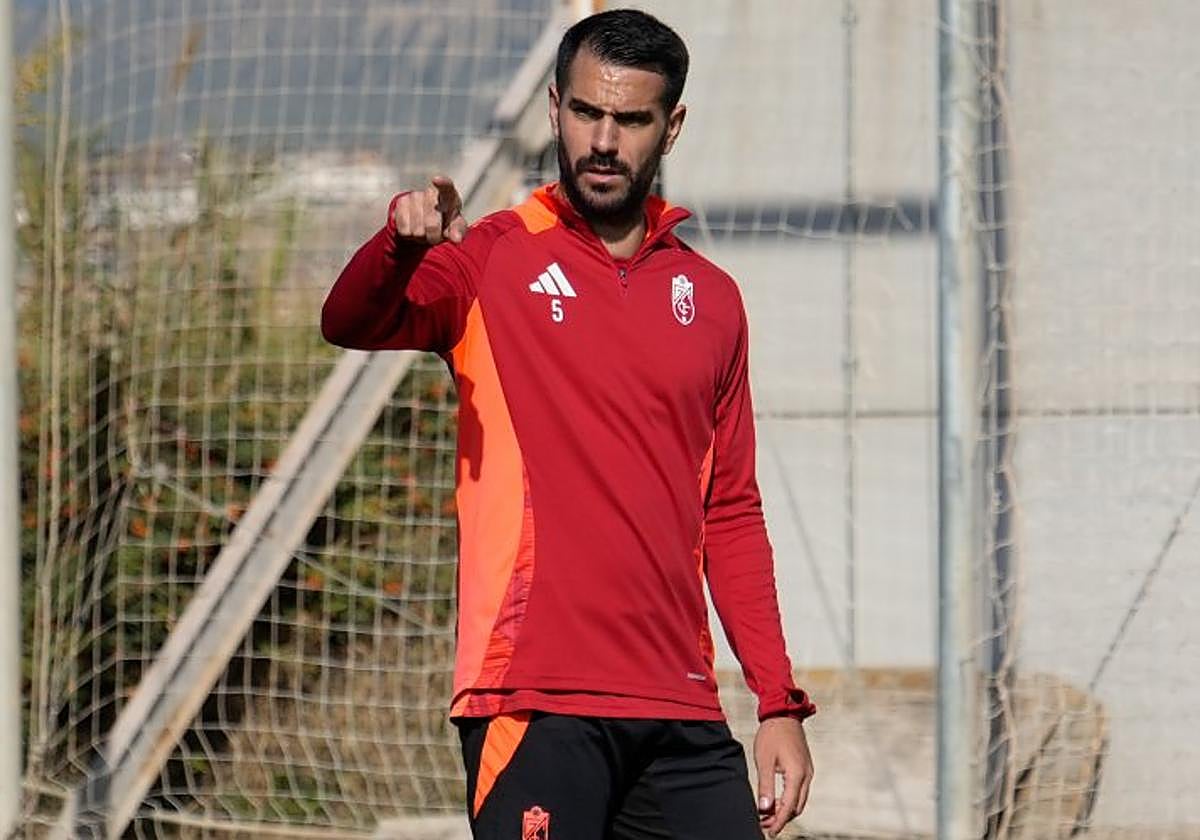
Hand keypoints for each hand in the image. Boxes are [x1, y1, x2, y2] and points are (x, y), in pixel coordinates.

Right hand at [391, 175, 467, 244]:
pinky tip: (413, 229)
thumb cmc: (446, 222)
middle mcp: (430, 192)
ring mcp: (414, 196)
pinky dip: (409, 235)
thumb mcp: (456, 226)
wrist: (427, 221)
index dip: (442, 183)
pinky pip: (404, 229)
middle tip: (436, 237)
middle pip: (431, 224)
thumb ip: (458, 231)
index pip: (447, 187)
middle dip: (434, 236)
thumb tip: (456, 238)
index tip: (436, 180)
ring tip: (425, 232)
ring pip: (417, 230)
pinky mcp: (400, 203)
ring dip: (422, 237)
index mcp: (449, 196)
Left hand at [753, 716, 813, 836]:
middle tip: (764, 824)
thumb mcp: (764, 760)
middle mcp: (806, 775)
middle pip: (797, 807)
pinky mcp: (804, 768)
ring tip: (767, 814)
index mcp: (797, 774)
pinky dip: (788, 799)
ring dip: (785, 809)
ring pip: (799, 800)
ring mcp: (807, 772)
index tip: (769, 832)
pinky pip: (799, 790)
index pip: (789, 806)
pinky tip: (775, 800)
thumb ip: (766, 786)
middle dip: (782, 818)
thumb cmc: (772, 735)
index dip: (779, 821)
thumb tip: (764, 808)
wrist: (783, 713)